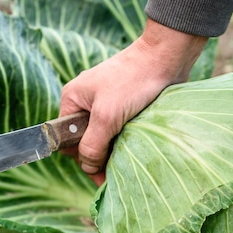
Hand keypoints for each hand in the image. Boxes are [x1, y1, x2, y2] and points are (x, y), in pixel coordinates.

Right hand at [59, 19, 207, 184]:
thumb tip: (88, 167)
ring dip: (115, 150)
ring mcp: (105, 104)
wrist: (164, 58)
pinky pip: (119, 130)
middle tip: (118, 169)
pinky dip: (126, 140)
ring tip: (128, 160)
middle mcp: (85, 103)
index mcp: (72, 100)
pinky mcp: (124, 106)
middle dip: (100, 156)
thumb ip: (92, 145)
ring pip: (104, 138)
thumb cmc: (132, 81)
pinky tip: (135, 148)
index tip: (101, 174)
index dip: (82, 159)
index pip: (67, 140)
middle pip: (86, 141)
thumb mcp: (107, 116)